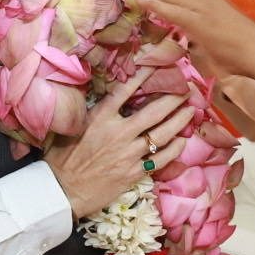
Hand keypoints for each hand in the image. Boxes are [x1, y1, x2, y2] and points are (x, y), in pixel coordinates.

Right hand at [42, 72, 189, 219]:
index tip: (158, 64)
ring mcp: (128, 153)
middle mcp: (118, 133)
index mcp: (100, 117)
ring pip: (162, 134)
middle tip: (187, 89)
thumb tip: (109, 96)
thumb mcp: (74, 126)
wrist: (63, 190)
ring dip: (180, 120)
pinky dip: (175, 148)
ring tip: (191, 110)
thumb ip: (93, 110)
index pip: (126, 89)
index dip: (144, 75)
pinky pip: (161, 158)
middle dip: (174, 97)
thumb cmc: (63, 157)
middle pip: (154, 111)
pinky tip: (182, 141)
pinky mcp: (134, 172)